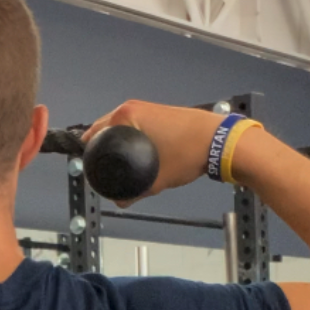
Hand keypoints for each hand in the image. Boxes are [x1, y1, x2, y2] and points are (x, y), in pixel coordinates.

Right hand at [83, 100, 227, 201]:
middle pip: (104, 130)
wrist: (218, 141)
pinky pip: (133, 126)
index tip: (92, 169)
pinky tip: (136, 153)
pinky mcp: (156, 112)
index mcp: (126, 116)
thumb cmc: (189, 152)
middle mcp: (132, 107)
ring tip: (120, 163)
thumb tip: (120, 202)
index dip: (90, 155)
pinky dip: (130, 138)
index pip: (94, 135)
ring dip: (116, 142)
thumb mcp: (156, 179)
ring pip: (120, 128)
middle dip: (102, 148)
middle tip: (104, 169)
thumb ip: (134, 194)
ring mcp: (145, 107)